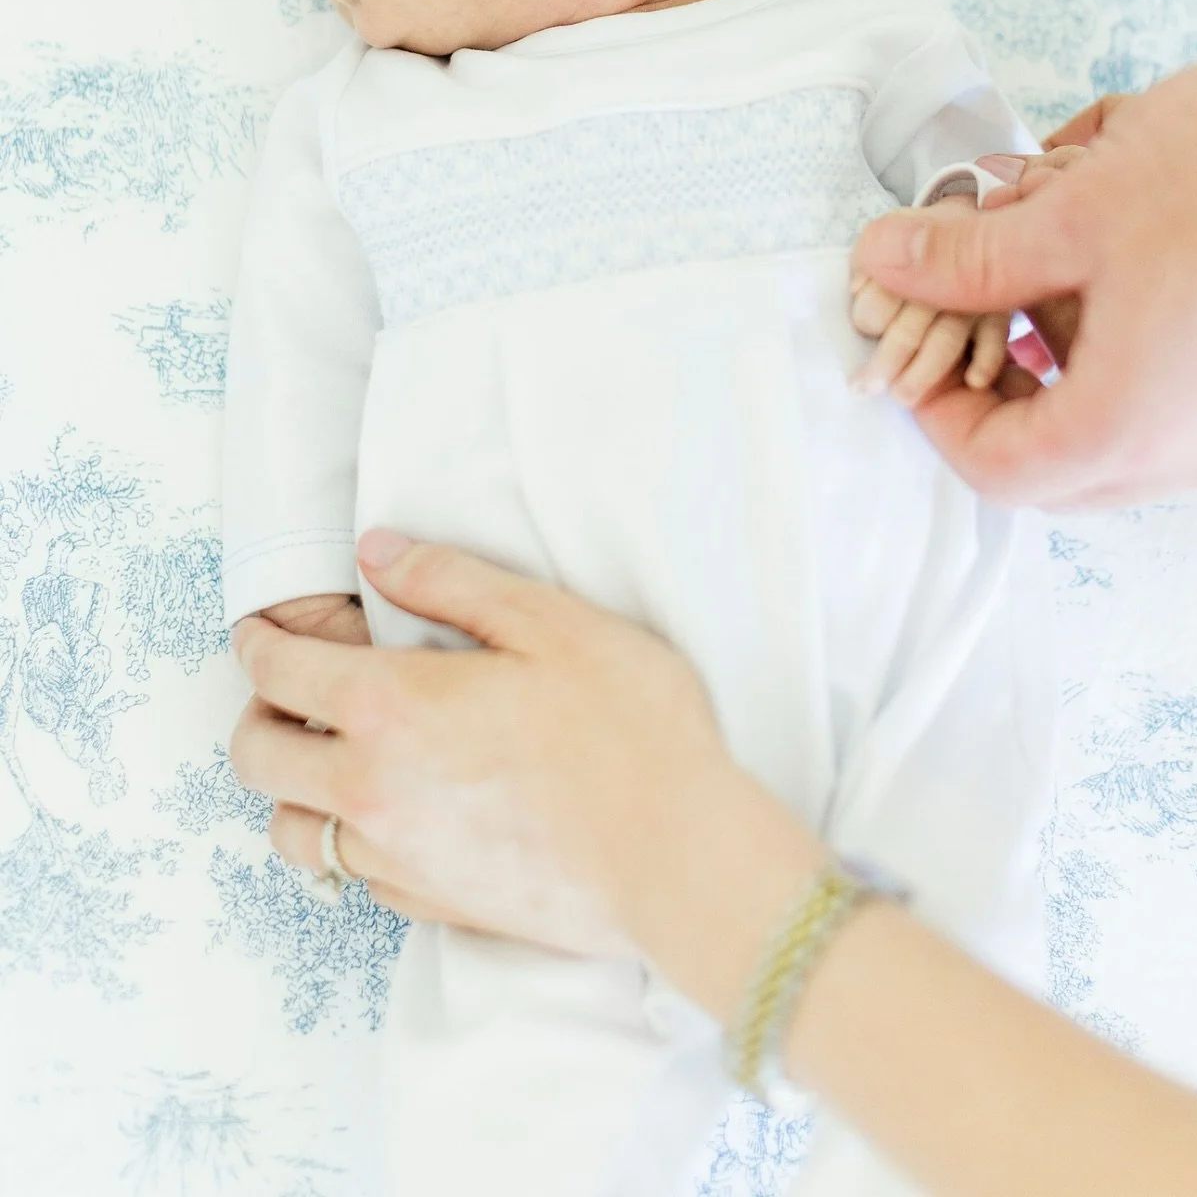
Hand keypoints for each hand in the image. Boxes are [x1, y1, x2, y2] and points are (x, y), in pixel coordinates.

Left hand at [228, 532, 815, 988]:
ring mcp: (395, 859)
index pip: (277, 672)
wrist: (677, 859)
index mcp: (389, 707)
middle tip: (289, 690)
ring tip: (334, 758)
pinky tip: (395, 814)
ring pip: (293, 830)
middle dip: (257, 715)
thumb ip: (450, 580)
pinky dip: (351, 840)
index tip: (258, 631)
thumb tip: (376, 552)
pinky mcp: (431, 906)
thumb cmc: (627, 730)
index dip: (256, 642)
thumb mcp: (548, 622)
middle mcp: (369, 790)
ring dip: (295, 789)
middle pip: (258, 758)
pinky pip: (352, 874)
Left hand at [849, 26, 1196, 505]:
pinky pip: (1177, 411)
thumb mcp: (1076, 212)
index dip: (937, 418)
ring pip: (1118, 442)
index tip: (915, 355)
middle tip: (966, 324)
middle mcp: (1195, 453)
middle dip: (996, 402)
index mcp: (1133, 426)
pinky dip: (1124, 365)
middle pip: (1058, 470)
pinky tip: (1114, 281)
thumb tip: (886, 261)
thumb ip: (969, 257)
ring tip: (1041, 285)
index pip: (1000, 471)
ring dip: (1061, 378)